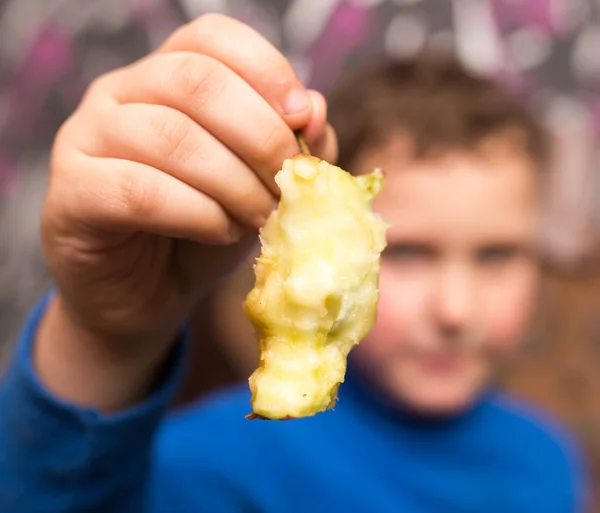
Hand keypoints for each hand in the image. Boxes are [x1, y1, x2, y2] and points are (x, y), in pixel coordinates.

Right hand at [35, 14, 336, 409]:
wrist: (148, 293)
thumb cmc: (204, 231)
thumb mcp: (258, 186)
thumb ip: (288, 147)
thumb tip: (313, 110)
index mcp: (166, 77)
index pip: (212, 38)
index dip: (267, 70)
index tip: (302, 119)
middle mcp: (119, 92)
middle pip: (196, 81)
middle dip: (260, 135)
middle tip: (287, 184)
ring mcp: (87, 137)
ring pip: (170, 137)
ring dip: (233, 183)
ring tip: (257, 217)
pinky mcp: (71, 193)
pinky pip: (139, 191)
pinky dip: (197, 214)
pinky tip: (221, 232)